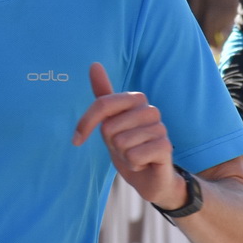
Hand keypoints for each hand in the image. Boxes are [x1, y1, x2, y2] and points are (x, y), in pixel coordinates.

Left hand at [72, 62, 187, 209]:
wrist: (150, 178)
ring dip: (123, 156)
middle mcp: (150, 110)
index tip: (76, 140)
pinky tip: (143, 163)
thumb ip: (103, 96)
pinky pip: (134, 156)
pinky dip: (133, 165)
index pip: (102, 104)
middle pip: (109, 127)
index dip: (85, 124)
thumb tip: (94, 63)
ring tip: (135, 155)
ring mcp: (160, 128)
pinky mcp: (165, 146)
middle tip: (124, 148)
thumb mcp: (110, 122)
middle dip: (111, 144)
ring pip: (121, 143)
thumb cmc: (128, 148)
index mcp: (136, 100)